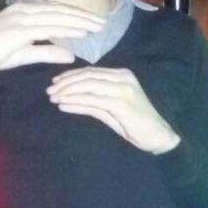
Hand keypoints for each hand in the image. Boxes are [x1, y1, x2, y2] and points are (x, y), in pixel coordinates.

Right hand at [0, 3, 105, 82]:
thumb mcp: (23, 54)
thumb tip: (70, 55)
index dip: (76, 15)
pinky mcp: (16, 30)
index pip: (55, 11)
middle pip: (60, 10)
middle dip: (83, 16)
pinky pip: (47, 28)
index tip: (94, 21)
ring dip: (79, 21)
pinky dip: (66, 29)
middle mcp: (21, 10)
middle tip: (104, 21)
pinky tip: (81, 33)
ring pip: (56, 17)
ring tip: (98, 26)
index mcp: (22, 12)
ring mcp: (19, 18)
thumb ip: (46, 52)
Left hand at [46, 67, 180, 154]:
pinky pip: (93, 100)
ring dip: (68, 92)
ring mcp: (123, 89)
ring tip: (53, 97)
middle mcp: (123, 78)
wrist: (158, 136)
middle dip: (66, 83)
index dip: (71, 76)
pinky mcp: (121, 103)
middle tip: (49, 90)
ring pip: (88, 86)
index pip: (91, 71)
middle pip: (87, 76)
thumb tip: (65, 100)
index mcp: (122, 75)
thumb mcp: (110, 111)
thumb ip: (91, 103)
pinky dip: (76, 102)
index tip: (55, 82)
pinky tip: (64, 105)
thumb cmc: (136, 125)